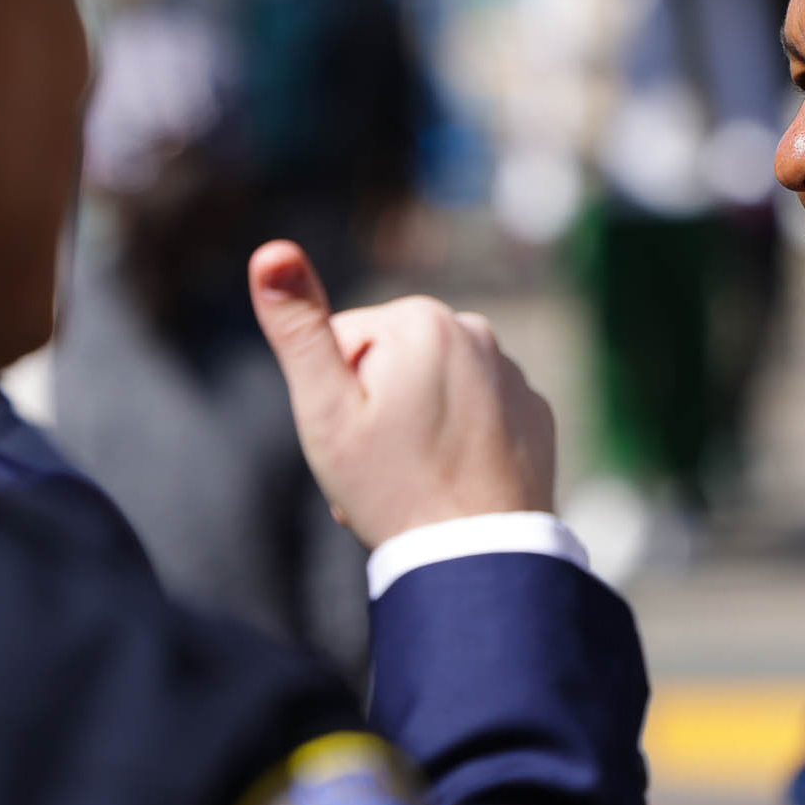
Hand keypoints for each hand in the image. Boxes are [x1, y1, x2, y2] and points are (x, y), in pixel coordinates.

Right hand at [248, 240, 556, 547]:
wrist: (479, 555)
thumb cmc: (393, 485)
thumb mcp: (326, 411)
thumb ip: (298, 329)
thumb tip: (271, 249)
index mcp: (421, 319)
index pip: (344, 344)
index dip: (336, 397)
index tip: (355, 439)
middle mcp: (475, 330)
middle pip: (390, 363)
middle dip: (375, 408)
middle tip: (379, 465)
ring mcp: (511, 371)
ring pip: (432, 389)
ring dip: (414, 426)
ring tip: (414, 477)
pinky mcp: (533, 410)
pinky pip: (475, 414)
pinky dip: (457, 440)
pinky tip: (452, 480)